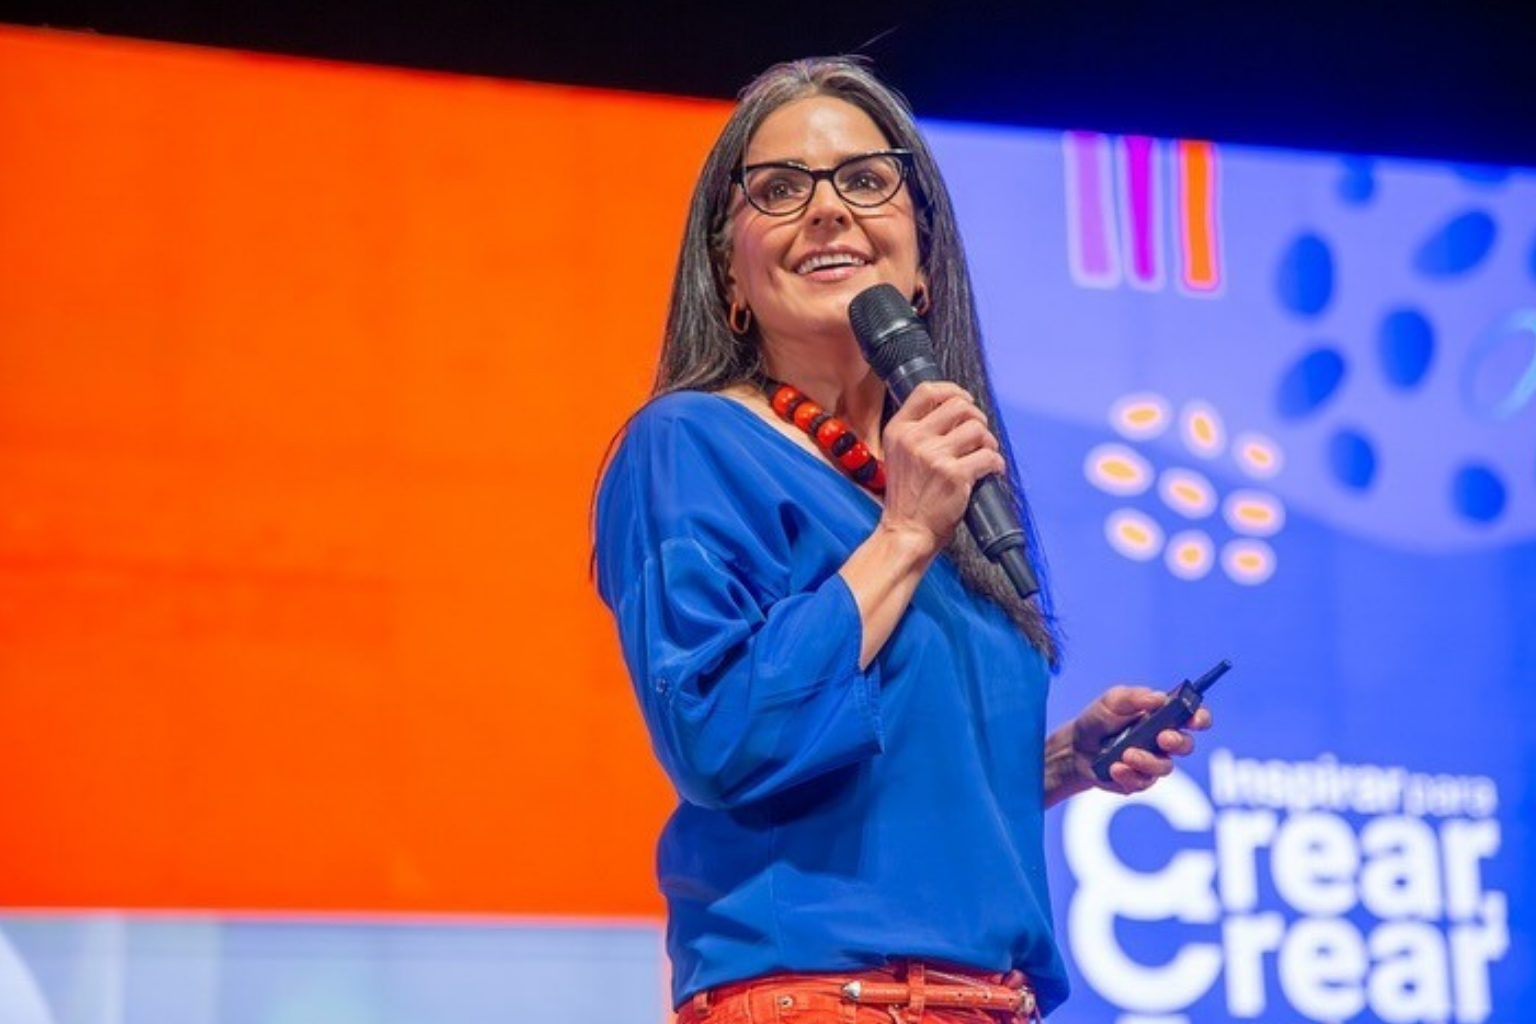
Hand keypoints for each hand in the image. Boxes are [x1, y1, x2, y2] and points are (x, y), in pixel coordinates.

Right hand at [876, 381, 1002, 557]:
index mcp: (898, 430)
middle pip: (959, 405)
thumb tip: (956, 413)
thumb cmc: (907, 497)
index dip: (953, 391)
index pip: (927, 390)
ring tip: (984, 455)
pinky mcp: (955, 475)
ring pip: (977, 429)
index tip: (965, 401)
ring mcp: (934, 456)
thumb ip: (917, 432)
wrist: (906, 531)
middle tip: (979, 435)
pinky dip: (996, 463)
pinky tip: (992, 471)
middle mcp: (914, 439)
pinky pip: (989, 456)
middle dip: (977, 417)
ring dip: (988, 441)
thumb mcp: (899, 455)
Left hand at [1067, 686, 1212, 795]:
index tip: (1195, 720)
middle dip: (1178, 742)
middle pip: (1186, 745)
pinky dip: (1128, 775)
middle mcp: (1163, 741)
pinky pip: (1143, 783)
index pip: (1193, 717)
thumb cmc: (1099, 719)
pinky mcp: (1139, 780)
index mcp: (1163, 716)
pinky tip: (1114, 767)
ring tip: (1126, 754)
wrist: (1076, 747)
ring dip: (1147, 761)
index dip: (1200, 718)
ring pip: (1165, 767)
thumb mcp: (1112, 701)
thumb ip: (1134, 697)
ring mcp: (1153, 763)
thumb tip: (1159, 697)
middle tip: (1162, 738)